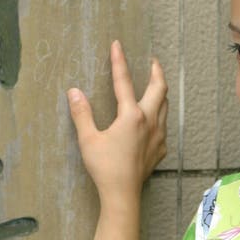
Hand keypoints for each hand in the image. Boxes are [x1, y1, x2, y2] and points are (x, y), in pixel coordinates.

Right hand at [67, 40, 167, 198]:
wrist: (122, 194)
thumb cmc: (105, 168)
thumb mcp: (88, 139)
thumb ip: (82, 113)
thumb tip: (74, 92)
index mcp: (132, 116)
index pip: (124, 81)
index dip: (119, 61)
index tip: (117, 45)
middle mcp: (150, 122)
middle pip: (160, 89)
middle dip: (156, 72)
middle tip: (152, 62)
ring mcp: (158, 136)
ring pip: (165, 106)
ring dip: (161, 92)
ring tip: (155, 85)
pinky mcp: (160, 149)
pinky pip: (164, 126)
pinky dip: (161, 115)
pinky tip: (154, 119)